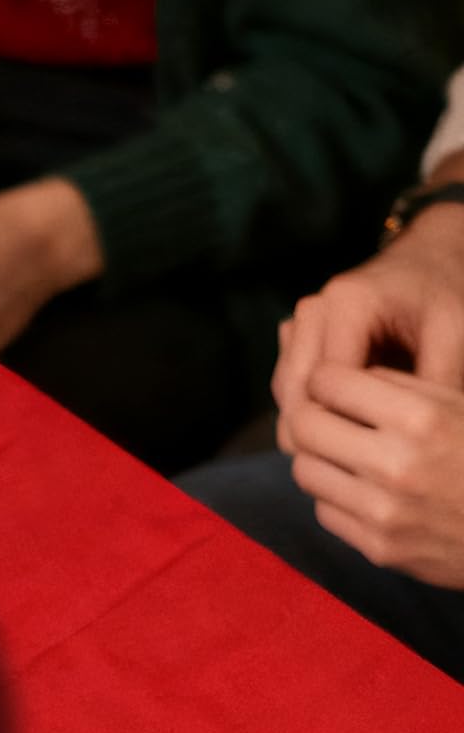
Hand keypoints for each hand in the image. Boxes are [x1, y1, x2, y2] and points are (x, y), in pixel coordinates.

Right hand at [273, 200, 463, 453]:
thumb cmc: (450, 292)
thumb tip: (424, 441)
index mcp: (347, 304)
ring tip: (344, 463)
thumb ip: (436, 381)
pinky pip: (292, 388)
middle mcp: (312, 312)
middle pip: (293, 391)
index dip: (339, 426)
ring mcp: (300, 325)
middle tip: (348, 475)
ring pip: (286, 394)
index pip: (324, 382)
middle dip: (315, 434)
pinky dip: (309, 414)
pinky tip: (340, 437)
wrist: (433, 256)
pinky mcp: (300, 340)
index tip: (364, 464)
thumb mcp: (457, 334)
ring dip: (308, 427)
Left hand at [284, 364, 463, 585]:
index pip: (327, 382)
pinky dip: (336, 496)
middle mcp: (396, 465)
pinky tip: (363, 489)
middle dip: (311, 416)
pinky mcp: (379, 548)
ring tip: (346, 454)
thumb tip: (337, 379)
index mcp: (421, 419)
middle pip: (303, 426)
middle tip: (328, 418)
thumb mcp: (461, 405)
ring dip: (319, 458)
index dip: (326, 379)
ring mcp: (384, 512)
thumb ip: (401, 387)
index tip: (332, 385)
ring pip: (304, 470)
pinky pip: (325, 510)